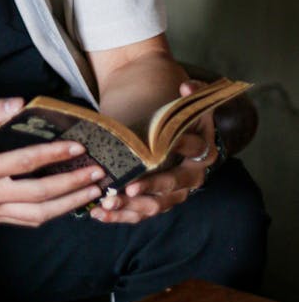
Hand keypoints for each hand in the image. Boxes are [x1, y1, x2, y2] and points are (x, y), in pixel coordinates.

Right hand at [0, 98, 104, 226]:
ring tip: (92, 191)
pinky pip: (27, 220)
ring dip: (68, 204)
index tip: (78, 147)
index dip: (53, 155)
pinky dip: (51, 212)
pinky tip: (68, 202)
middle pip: (39, 196)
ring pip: (37, 214)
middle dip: (72, 185)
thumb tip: (19, 104)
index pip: (24, 164)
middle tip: (97, 174)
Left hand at [89, 80, 220, 225]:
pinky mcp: (156, 201)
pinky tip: (100, 213)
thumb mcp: (187, 100)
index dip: (179, 148)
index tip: (157, 149)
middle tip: (129, 187)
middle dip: (151, 187)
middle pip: (174, 185)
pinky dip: (120, 215)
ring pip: (156, 205)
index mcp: (202, 149)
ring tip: (108, 202)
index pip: (193, 149)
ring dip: (132, 206)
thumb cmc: (175, 111)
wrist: (167, 125)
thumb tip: (186, 87)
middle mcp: (192, 175)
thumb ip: (193, 91)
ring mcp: (174, 192)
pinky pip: (141, 214)